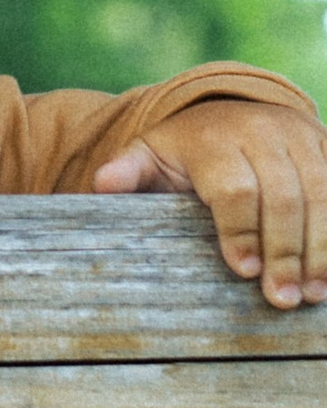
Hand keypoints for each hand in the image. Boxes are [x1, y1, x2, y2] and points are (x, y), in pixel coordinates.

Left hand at [94, 100, 326, 308]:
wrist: (229, 109)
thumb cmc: (186, 147)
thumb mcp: (150, 154)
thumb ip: (128, 171)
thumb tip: (102, 185)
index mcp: (212, 136)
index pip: (233, 188)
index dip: (240, 231)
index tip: (243, 271)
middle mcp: (261, 131)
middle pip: (283, 197)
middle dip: (284, 252)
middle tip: (282, 298)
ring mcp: (300, 137)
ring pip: (321, 196)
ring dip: (320, 250)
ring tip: (313, 294)